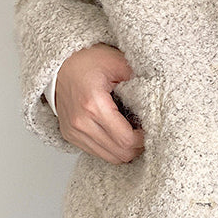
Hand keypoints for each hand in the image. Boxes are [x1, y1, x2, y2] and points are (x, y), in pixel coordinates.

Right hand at [56, 43, 145, 163]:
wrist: (58, 63)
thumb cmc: (86, 60)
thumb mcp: (117, 62)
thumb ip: (139, 79)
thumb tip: (159, 95)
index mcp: (93, 105)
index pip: (126, 140)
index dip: (144, 139)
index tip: (151, 129)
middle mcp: (80, 123)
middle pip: (119, 154)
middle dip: (137, 147)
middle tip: (145, 132)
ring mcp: (73, 132)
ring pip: (109, 157)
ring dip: (124, 149)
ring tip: (133, 132)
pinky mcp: (70, 135)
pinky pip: (97, 152)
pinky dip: (111, 147)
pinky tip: (118, 132)